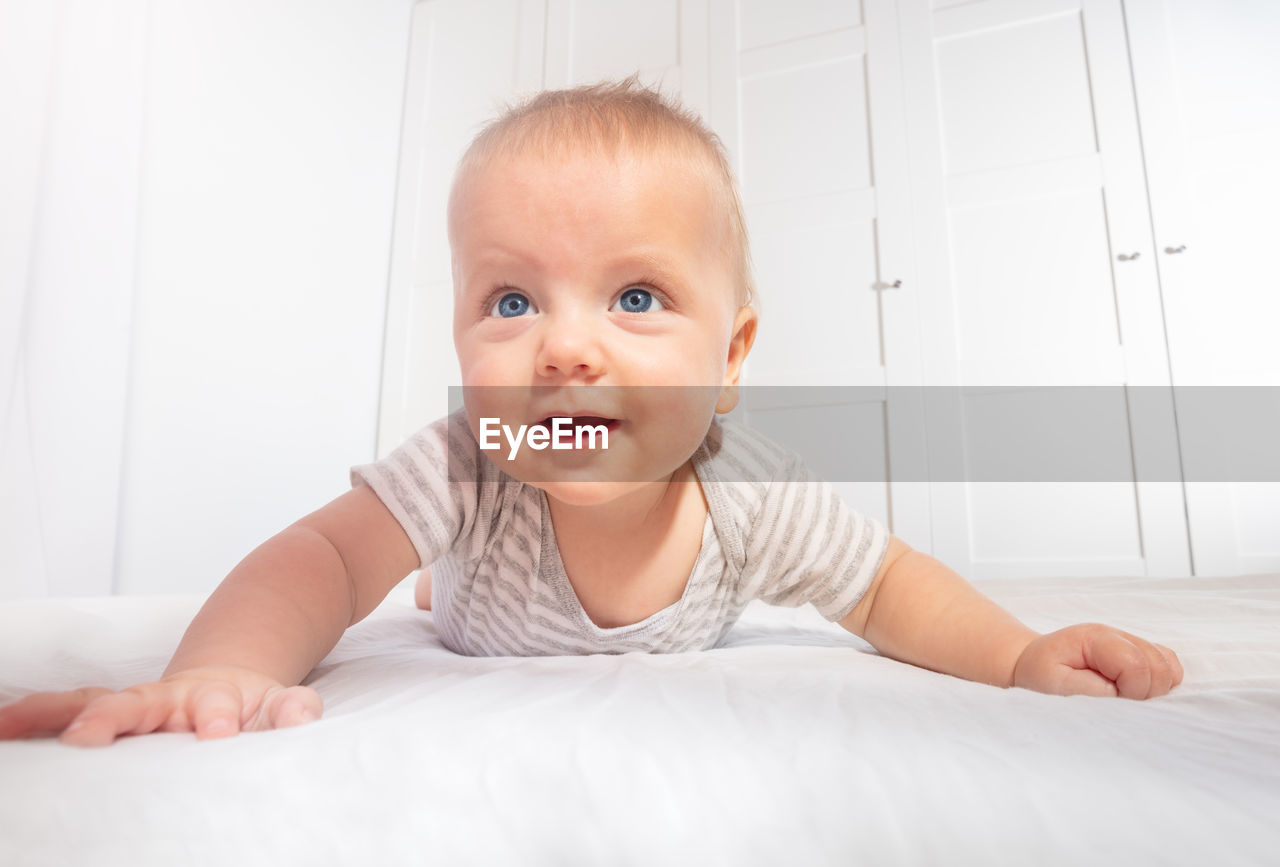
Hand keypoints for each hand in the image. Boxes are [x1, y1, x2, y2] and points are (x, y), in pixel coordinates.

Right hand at [0, 665, 322, 746]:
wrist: (231, 688)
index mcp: (215, 699)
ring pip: (94, 702)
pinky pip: (69, 711)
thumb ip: (290, 711)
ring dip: (64, 714)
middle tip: (94, 732)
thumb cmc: (252, 709)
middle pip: (141, 702)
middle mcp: (169, 699)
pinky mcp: (113, 718)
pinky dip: (34, 716)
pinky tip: (4, 725)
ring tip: (22, 724)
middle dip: (114, 716)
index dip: (218, 718)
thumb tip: (302, 713)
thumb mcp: (280, 707)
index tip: (219, 733)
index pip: (217, 707)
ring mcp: (137, 707)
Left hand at [1012, 623, 1183, 698]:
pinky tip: (1135, 691)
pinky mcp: (1141, 653)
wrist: (1035, 661)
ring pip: (1169, 665)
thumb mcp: (1053, 683)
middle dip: (1146, 692)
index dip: (1131, 690)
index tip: (1112, 701)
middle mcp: (1118, 635)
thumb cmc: (1042, 673)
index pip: (1135, 663)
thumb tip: (1119, 695)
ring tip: (1125, 696)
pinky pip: (1169, 667)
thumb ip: (1088, 689)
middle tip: (1118, 701)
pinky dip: (1161, 683)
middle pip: (1159, 665)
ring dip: (1154, 688)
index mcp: (1096, 639)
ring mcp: (1132, 642)